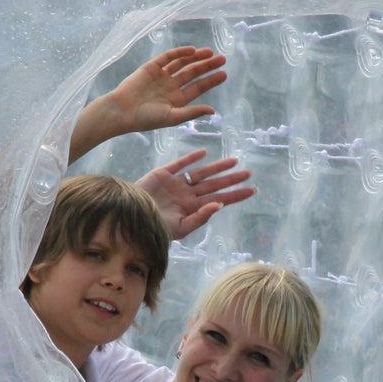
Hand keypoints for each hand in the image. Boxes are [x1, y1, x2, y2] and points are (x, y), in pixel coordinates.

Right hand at [109, 46, 226, 133]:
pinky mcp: (150, 67)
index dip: (211, 80)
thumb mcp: (173, 117)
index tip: (224, 74)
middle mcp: (171, 86)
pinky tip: (192, 51)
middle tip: (223, 59)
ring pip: (182, 63)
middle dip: (207, 66)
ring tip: (210, 52)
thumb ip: (192, 112)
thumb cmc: (146, 119)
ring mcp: (161, 76)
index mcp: (178, 99)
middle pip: (193, 73)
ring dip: (196, 57)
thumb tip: (213, 110)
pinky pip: (167, 58)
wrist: (122, 112)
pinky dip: (179, 53)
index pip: (199, 87)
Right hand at [137, 149, 255, 239]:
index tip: (252, 190)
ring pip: (201, 173)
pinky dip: (191, 158)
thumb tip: (220, 205)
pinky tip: (204, 153)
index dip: (236, 195)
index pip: (220, 200)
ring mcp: (175, 184)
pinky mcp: (162, 174)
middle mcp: (187, 195)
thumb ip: (200, 217)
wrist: (129, 218)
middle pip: (214, 185)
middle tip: (249, 173)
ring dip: (217, 167)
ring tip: (234, 161)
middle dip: (231, 179)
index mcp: (193, 208)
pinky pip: (179, 164)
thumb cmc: (154, 228)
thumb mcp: (181, 228)